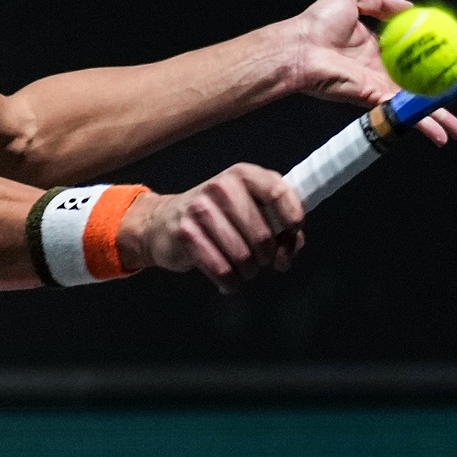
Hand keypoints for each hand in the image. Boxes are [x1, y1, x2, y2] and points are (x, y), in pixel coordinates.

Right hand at [124, 162, 305, 287]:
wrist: (163, 222)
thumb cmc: (217, 217)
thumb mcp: (248, 209)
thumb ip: (278, 225)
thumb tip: (291, 249)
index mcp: (243, 175)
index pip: (278, 192)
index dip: (292, 219)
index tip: (291, 238)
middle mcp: (221, 187)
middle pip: (262, 234)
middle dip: (268, 257)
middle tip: (263, 262)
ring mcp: (200, 209)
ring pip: (242, 256)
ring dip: (248, 272)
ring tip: (244, 271)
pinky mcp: (185, 233)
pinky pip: (221, 269)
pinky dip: (230, 282)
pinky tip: (228, 281)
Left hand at [278, 0, 456, 147]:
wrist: (299, 47)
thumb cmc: (317, 22)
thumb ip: (383, 2)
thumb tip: (412, 6)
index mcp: (377, 48)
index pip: (410, 55)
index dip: (431, 57)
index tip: (451, 60)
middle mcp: (380, 70)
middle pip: (416, 84)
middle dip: (439, 95)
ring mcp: (379, 86)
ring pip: (413, 104)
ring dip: (437, 118)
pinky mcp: (374, 98)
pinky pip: (403, 111)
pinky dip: (423, 123)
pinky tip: (441, 133)